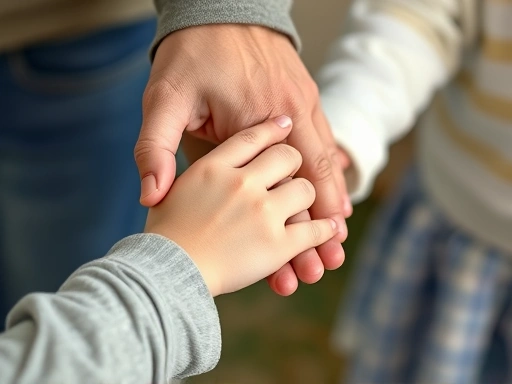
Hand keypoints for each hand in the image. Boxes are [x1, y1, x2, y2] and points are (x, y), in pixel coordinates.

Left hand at [135, 24, 350, 295]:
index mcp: (261, 120)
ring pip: (326, 162)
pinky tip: (332, 193)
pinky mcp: (303, 97)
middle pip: (317, 179)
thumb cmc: (191, 55)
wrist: (220, 7)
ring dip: (332, 201)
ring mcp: (302, 104)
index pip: (290, 185)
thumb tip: (150, 197)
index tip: (306, 261)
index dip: (300, 226)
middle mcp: (292, 114)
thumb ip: (155, 147)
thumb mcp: (163, 99)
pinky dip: (330, 171)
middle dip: (324, 224)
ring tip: (336, 237)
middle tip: (329, 261)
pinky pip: (324, 139)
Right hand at [144, 117, 336, 296]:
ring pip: (304, 190)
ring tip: (313, 203)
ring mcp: (262, 211)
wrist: (164, 272)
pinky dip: (325, 230)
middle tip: (295, 169)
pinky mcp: (277, 244)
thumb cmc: (161, 234)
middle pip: (285, 157)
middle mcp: (241, 183)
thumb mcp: (167, 191)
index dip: (270, 129)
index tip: (282, 123)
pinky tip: (331, 230)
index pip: (251, 138)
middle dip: (294, 161)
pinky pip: (313, 230)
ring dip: (310, 197)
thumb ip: (184, 175)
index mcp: (213, 167)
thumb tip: (200, 163)